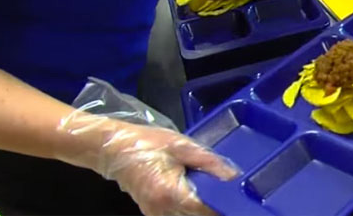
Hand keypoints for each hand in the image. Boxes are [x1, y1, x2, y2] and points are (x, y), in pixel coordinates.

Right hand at [56, 111, 237, 215]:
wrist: (112, 148)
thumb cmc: (145, 143)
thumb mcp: (182, 146)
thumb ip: (210, 163)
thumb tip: (234, 178)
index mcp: (170, 193)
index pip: (206, 211)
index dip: (225, 207)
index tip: (240, 201)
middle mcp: (162, 210)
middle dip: (216, 209)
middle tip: (231, 197)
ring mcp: (156, 214)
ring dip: (204, 209)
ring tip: (217, 194)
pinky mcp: (154, 212)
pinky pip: (179, 214)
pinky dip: (192, 207)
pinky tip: (200, 194)